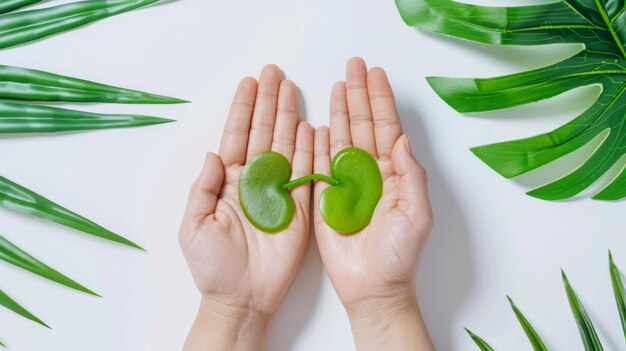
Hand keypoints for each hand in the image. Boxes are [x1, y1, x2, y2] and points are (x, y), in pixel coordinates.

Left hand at [179, 65, 312, 350]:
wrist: (241, 298)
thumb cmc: (213, 267)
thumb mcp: (194, 226)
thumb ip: (203, 189)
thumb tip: (213, 154)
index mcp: (229, 183)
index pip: (237, 138)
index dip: (243, 110)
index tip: (249, 83)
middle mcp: (255, 182)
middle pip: (264, 134)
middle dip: (268, 103)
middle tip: (275, 73)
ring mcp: (280, 193)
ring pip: (286, 147)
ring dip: (289, 117)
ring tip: (293, 89)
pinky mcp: (301, 209)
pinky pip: (308, 174)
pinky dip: (311, 150)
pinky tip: (312, 127)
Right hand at [313, 58, 434, 349]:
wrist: (372, 287)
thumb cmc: (400, 255)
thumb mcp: (417, 214)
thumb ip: (410, 175)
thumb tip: (401, 138)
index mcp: (392, 174)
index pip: (385, 128)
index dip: (380, 100)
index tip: (376, 74)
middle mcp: (369, 172)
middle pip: (362, 125)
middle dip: (358, 95)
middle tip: (354, 66)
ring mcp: (345, 183)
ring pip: (341, 138)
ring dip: (339, 111)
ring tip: (337, 84)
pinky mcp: (325, 197)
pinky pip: (319, 164)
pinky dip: (317, 142)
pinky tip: (317, 122)